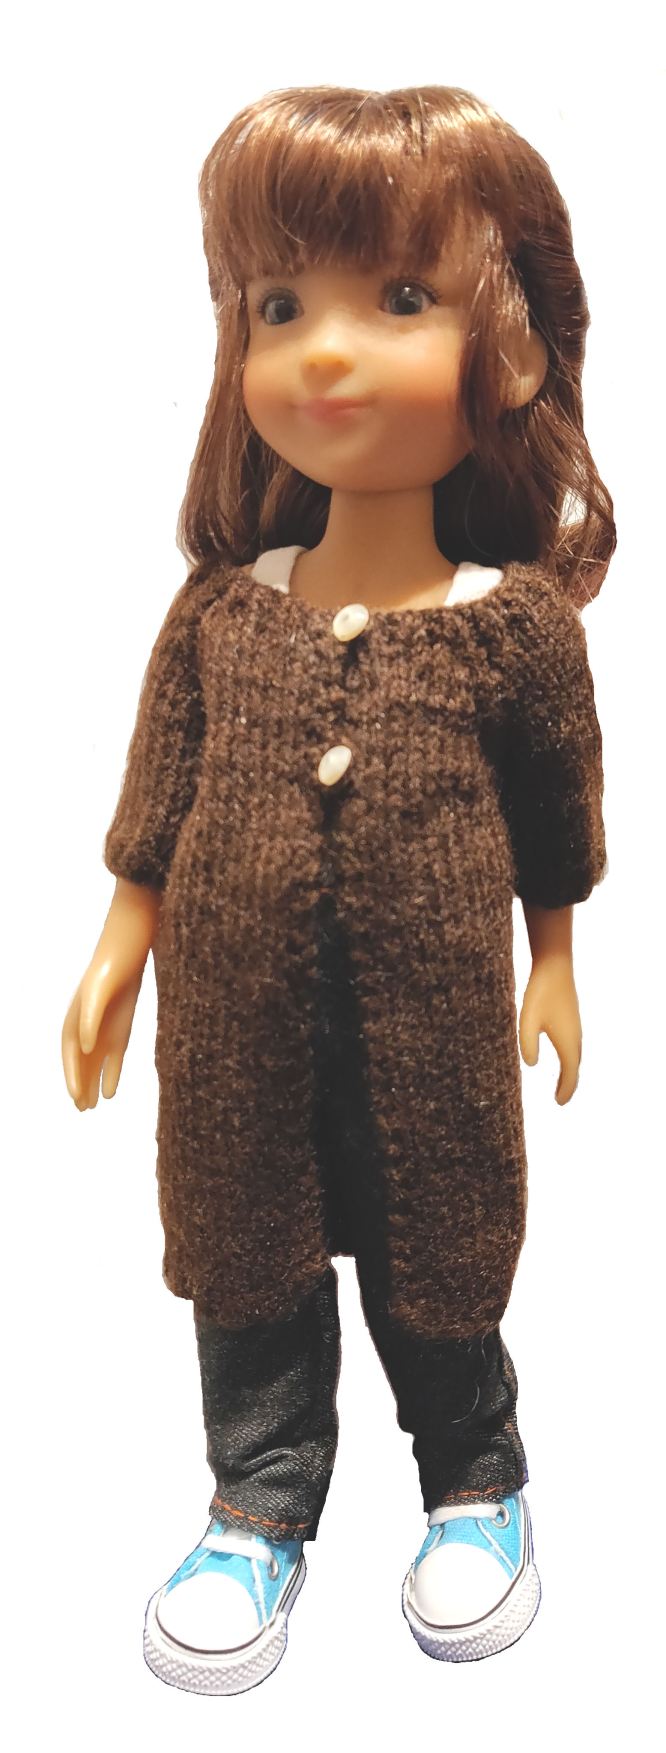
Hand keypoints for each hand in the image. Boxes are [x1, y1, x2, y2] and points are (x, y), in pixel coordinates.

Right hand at [62, 963, 142, 1110]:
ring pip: (94, 1067)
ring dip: (92, 1086)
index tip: (75, 1095)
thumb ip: (90, 1021)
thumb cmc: (107, 975)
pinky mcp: (120, 1035)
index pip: (71, 1056)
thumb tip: (86, 1049)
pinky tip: (110, 1094)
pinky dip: (111, 1077)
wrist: (127, 959)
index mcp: (73, 1023)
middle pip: (80, 1065)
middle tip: (81, 1109)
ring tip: (91, 1108)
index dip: (72, 1076)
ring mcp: (102, 1035)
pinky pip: (113, 1061)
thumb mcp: (97, 995)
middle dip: (79, 1086)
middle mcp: (85, 1033)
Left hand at [518, 956, 581, 1103]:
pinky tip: (563, 1054)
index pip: (570, 1073)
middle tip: (561, 1098)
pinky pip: (574, 1044)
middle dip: (569, 1083)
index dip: (566, 1090)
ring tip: (563, 1081)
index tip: (558, 1103)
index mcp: (567, 1041)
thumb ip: (528, 1043)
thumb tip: (531, 1065)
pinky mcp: (572, 1017)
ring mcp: (576, 1026)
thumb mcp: (527, 1020)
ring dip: (570, 1070)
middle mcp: (576, 1036)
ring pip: (576, 1055)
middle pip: (575, 1066)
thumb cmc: (539, 992)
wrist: (555, 965)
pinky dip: (570, 1057)